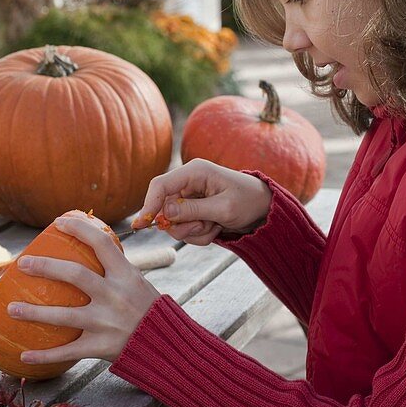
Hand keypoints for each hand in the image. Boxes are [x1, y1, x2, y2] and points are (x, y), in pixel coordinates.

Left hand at [7, 211, 160, 362]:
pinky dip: (44, 355)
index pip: (101, 243)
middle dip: (45, 267)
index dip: (79, 228)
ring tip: (11, 309)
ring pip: (63, 316)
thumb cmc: (149, 309)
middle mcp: (115, 296)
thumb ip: (115, 268)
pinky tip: (23, 355)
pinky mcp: (101, 346)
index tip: (58, 222)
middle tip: (22, 264)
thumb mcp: (138, 282)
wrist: (167, 344)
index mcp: (126, 275)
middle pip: (75, 275)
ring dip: (34, 313)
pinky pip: (67, 352)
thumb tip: (91, 245)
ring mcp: (107, 322)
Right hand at [131, 159, 272, 244]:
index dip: (148, 204)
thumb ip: (193, 210)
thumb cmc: (248, 201)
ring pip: (174, 223)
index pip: (160, 185)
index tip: (142, 225)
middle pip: (164, 209)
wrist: (263, 209)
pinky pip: (185, 229)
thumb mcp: (223, 208)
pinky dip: (199, 234)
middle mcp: (188, 182)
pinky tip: (216, 227)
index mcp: (195, 172)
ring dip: (194, 231)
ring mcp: (189, 197)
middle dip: (183, 225)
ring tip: (215, 225)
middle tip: (205, 226)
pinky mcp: (192, 211)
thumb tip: (164, 213)